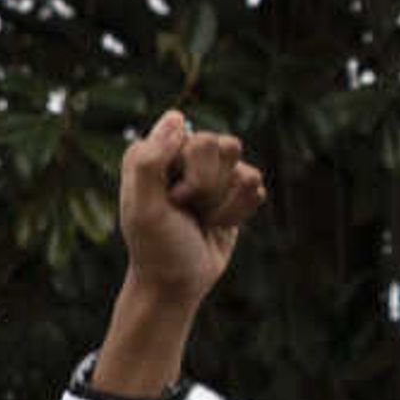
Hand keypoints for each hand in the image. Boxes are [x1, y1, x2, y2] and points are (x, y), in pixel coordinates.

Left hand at [114, 108, 263, 307]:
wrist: (176, 283)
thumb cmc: (156, 247)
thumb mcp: (144, 209)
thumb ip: (150, 162)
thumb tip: (178, 117)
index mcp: (152, 152)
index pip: (195, 139)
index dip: (190, 174)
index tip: (172, 199)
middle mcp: (180, 155)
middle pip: (224, 145)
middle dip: (210, 187)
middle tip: (186, 209)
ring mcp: (208, 171)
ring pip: (244, 168)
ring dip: (225, 203)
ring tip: (201, 218)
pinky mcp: (231, 189)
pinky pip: (255, 185)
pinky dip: (238, 212)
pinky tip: (217, 225)